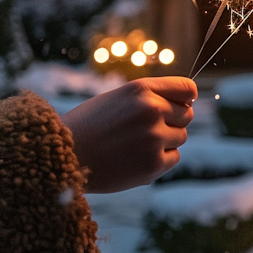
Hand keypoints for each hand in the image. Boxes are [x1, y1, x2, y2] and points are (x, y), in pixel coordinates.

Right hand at [61, 76, 196, 192]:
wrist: (62, 157)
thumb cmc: (91, 125)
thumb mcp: (119, 98)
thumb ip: (151, 96)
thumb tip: (189, 103)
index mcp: (141, 89)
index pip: (186, 88)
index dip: (186, 97)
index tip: (182, 104)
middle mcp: (151, 110)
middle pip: (186, 115)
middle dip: (173, 121)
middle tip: (147, 130)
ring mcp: (153, 138)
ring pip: (181, 137)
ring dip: (165, 141)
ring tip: (136, 144)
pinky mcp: (153, 165)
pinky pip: (173, 158)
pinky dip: (160, 159)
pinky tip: (135, 158)